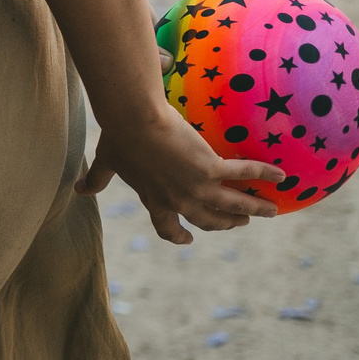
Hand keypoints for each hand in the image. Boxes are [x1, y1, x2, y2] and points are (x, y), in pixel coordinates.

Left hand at [77, 101, 278, 244]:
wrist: (133, 119)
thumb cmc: (119, 136)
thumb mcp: (107, 162)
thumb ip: (96, 178)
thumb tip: (76, 190)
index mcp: (154, 199)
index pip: (166, 227)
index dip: (177, 236)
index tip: (187, 240)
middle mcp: (177, 200)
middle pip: (207, 221)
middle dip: (225, 225)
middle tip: (239, 223)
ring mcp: (196, 188)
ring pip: (233, 208)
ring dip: (254, 210)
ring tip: (271, 210)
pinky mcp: (211, 169)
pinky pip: (244, 174)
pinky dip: (264, 175)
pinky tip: (282, 175)